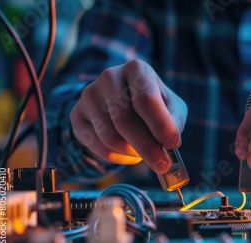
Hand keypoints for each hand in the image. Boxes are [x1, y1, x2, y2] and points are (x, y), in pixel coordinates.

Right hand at [70, 59, 187, 173]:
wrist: (127, 101)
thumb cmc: (156, 105)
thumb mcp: (173, 107)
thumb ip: (174, 122)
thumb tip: (170, 142)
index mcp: (136, 69)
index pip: (146, 99)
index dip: (160, 125)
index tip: (173, 144)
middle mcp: (109, 77)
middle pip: (125, 121)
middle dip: (147, 148)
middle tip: (163, 166)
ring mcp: (88, 95)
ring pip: (110, 138)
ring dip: (133, 153)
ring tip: (145, 152)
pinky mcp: (76, 114)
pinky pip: (96, 146)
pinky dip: (118, 158)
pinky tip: (129, 153)